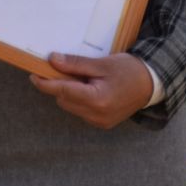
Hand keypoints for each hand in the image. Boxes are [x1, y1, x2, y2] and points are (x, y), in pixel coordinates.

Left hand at [29, 52, 153, 128]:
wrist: (152, 84)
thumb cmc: (129, 70)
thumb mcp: (102, 63)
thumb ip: (76, 64)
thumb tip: (52, 60)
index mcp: (96, 99)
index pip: (62, 90)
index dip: (45, 83)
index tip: (34, 75)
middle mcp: (96, 115)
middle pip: (64, 99)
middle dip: (61, 85)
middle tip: (67, 69)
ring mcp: (99, 122)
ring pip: (71, 107)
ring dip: (71, 94)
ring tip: (85, 80)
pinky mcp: (102, 124)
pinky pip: (81, 112)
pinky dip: (81, 100)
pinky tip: (92, 90)